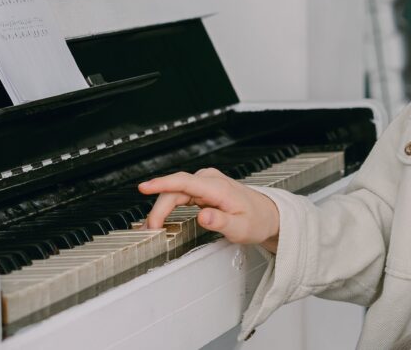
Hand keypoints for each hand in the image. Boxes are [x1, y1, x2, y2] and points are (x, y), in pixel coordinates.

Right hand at [138, 167, 280, 252]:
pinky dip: (168, 206)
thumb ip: (221, 222)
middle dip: (158, 209)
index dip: (162, 183)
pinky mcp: (202, 189)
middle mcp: (210, 180)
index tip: (144, 187)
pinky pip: (179, 194)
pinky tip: (159, 218)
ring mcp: (205, 183)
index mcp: (218, 188)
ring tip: (151, 227)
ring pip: (174, 192)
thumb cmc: (256, 220)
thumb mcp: (241, 228)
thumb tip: (203, 216)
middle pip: (175, 190)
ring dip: (160, 209)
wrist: (266, 215)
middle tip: (150, 230)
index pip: (184, 182)